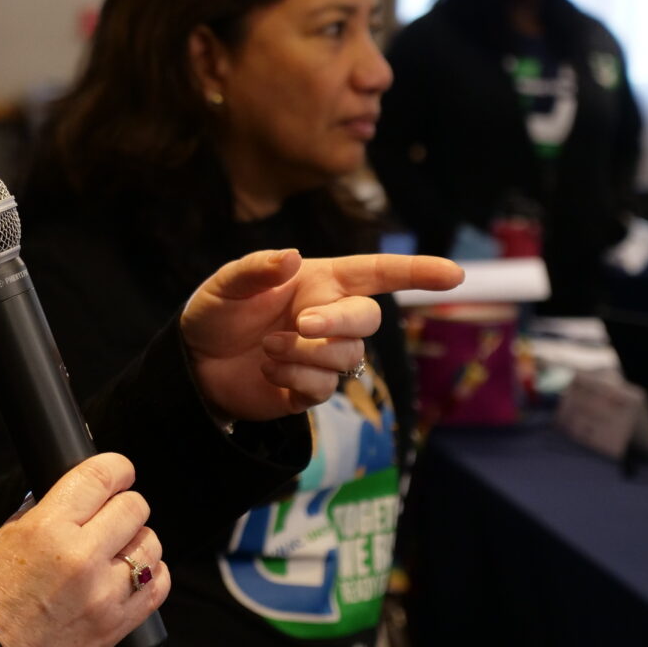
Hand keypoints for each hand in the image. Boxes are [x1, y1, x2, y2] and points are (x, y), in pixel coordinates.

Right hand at [0, 453, 168, 646]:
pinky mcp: (116, 627)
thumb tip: (65, 497)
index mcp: (46, 530)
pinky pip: (157, 587)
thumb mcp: (1, 544)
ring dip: (138, 540)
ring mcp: (103, 595)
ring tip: (120, 547)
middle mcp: (80, 558)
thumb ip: (37, 515)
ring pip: (150, 546)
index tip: (119, 470)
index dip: (116, 467)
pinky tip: (135, 574)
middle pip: (133, 508)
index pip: (99, 478)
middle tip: (113, 512)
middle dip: (126, 504)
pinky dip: (152, 575)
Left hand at [182, 249, 462, 422]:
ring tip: (267, 347)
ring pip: (347, 358)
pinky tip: (268, 371)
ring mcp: (323, 356)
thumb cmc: (215, 313)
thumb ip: (256, 269)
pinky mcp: (311, 390)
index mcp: (319, 282)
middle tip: (301, 323)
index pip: (378, 274)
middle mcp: (330, 316)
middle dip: (339, 323)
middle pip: (367, 320)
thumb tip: (293, 256)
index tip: (454, 275)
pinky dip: (296, 379)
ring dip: (306, 353)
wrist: (193, 364)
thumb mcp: (224, 285)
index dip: (417, 272)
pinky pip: (325, 388)